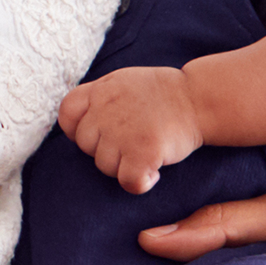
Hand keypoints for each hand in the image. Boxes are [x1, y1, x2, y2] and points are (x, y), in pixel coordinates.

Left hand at [58, 66, 205, 193]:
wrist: (198, 99)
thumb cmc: (162, 94)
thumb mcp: (122, 81)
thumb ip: (98, 98)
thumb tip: (75, 122)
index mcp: (101, 90)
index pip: (67, 114)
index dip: (77, 128)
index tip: (99, 133)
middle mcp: (107, 110)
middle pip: (85, 145)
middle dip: (105, 149)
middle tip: (131, 142)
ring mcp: (123, 132)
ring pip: (105, 167)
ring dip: (124, 166)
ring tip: (145, 152)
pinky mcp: (142, 152)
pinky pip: (128, 181)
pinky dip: (140, 183)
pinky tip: (153, 172)